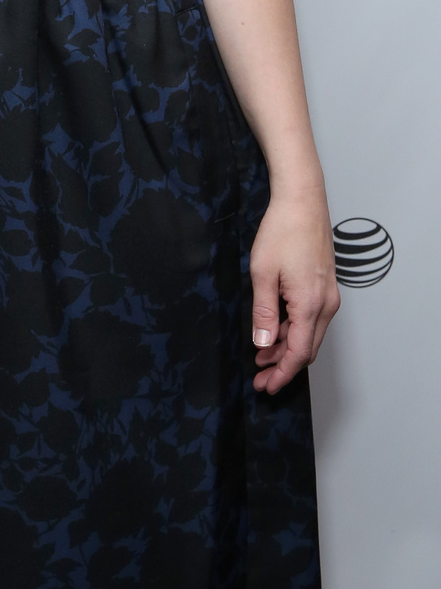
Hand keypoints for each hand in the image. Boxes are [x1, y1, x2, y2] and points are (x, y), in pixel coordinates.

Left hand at [248, 187, 339, 393]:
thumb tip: (263, 344)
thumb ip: (264, 312)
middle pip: (307, 349)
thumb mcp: (263, 273)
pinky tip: (274, 331)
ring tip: (261, 357)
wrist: (303, 202)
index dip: (282, 373)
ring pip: (309, 335)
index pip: (299, 353)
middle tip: (260, 378)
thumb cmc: (282, 232)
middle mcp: (326, 305)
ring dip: (287, 348)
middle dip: (283, 366)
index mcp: (311, 305)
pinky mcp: (324, 287)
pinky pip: (311, 319)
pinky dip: (293, 330)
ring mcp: (328, 296)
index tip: (266, 387)